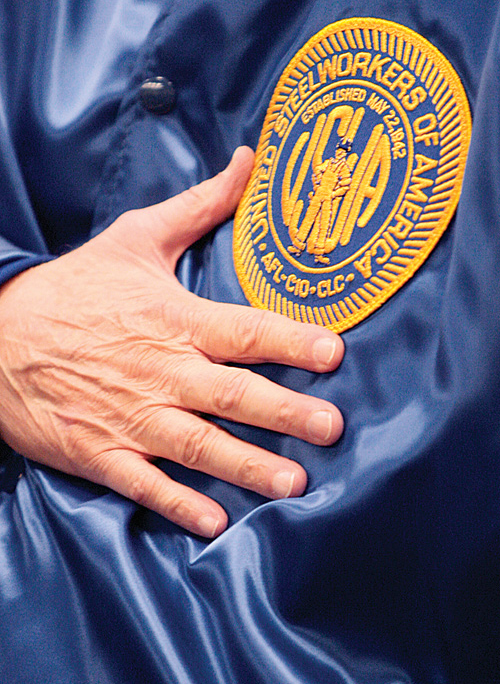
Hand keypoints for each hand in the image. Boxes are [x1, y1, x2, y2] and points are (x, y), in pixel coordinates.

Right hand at [0, 147, 343, 536]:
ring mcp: (130, 416)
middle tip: (331, 429)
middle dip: (285, 412)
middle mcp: (160, 371)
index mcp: (174, 320)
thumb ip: (200, 205)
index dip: (292, 341)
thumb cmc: (74, 286)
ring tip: (292, 484)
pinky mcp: (100, 451)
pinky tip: (214, 522)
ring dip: (246, 466)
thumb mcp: (136, 237)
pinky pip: (144, 483)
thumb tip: (250, 161)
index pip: (245, 330)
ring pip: (198, 446)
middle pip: (232, 394)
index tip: (334, 353)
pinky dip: (178, 504)